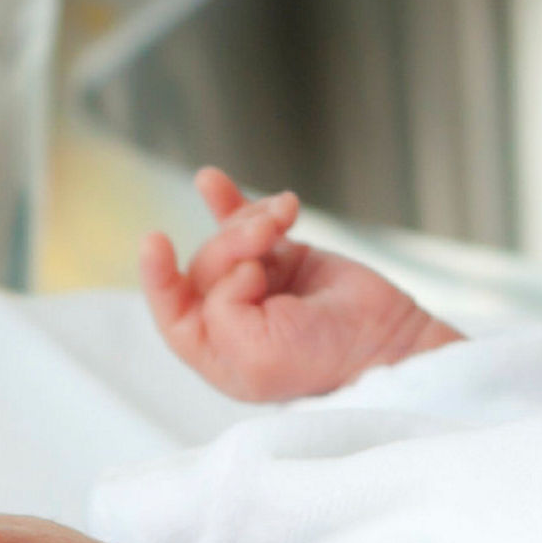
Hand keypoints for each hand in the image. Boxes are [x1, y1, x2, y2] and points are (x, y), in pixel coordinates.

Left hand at [139, 168, 460, 401]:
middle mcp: (232, 319)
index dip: (158, 277)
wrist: (386, 341)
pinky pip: (245, 221)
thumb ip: (220, 310)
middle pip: (204, 264)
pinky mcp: (285, 257)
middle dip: (232, 244)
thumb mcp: (255, 353)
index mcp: (217, 352)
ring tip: (285, 217)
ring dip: (253, 219)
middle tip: (266, 239)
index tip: (155, 240)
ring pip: (230, 235)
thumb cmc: (323, 361)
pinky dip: (231, 199)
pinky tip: (210, 180)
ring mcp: (258, 285)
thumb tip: (238, 266)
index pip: (172, 312)